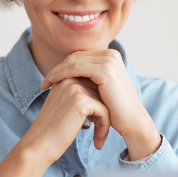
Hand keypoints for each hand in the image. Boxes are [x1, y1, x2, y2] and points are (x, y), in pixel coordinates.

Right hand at [0, 77, 109, 176]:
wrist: (38, 145)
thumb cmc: (52, 131)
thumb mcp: (64, 107)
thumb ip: (79, 97)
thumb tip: (101, 97)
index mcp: (64, 79)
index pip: (93, 86)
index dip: (97, 105)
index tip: (94, 123)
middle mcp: (69, 79)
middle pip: (100, 93)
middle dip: (103, 113)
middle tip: (99, 132)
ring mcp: (75, 89)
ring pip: (105, 102)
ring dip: (105, 122)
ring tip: (99, 137)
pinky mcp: (81, 101)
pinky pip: (105, 111)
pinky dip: (105, 127)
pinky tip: (98, 141)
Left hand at [41, 49, 161, 160]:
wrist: (132, 122)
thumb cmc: (116, 110)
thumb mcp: (102, 90)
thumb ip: (90, 79)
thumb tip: (69, 77)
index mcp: (111, 56)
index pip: (81, 56)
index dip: (64, 66)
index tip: (50, 78)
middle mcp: (111, 54)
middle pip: (76, 56)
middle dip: (58, 68)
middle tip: (44, 81)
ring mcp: (109, 60)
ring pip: (74, 61)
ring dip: (56, 71)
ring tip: (45, 84)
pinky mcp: (105, 70)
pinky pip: (76, 68)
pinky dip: (61, 74)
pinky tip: (52, 83)